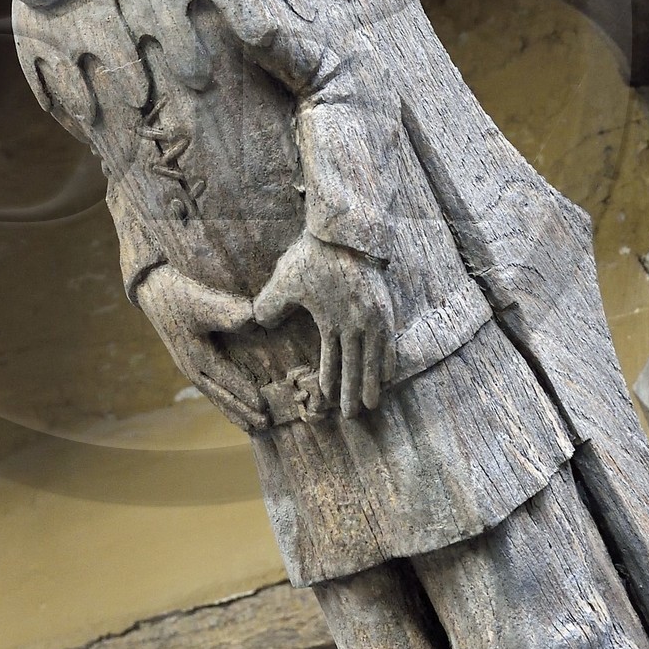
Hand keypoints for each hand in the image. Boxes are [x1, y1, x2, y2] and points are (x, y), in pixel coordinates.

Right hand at [136, 266, 264, 430]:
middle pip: (220, 395)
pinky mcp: (189, 360)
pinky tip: (231, 406)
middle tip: (265, 425)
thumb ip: (227, 312)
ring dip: (232, 410)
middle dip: (242, 411)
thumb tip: (254, 320)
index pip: (226, 380)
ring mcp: (188, 365)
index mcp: (196, 355)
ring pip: (214, 395)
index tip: (264, 406)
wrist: (152, 287)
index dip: (245, 394)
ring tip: (251, 426)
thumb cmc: (179, 293)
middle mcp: (191, 366)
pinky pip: (208, 387)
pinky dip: (222, 399)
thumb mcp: (202, 301)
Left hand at [253, 233, 392, 420]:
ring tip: (374, 404)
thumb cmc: (313, 255)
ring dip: (373, 384)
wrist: (347, 231)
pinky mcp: (386, 306)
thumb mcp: (284, 280)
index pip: (332, 361)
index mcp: (332, 322)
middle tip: (353, 417)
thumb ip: (270, 305)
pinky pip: (390, 341)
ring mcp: (375, 317)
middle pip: (356, 367)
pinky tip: (389, 373)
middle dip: (353, 394)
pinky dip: (389, 360)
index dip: (330, 382)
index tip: (327, 402)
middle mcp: (357, 325)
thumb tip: (258, 323)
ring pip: (375, 359)